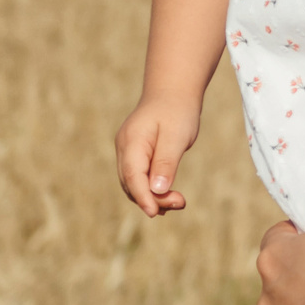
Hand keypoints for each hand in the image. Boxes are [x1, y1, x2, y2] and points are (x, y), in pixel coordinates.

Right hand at [114, 94, 200, 216]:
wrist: (173, 92)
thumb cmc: (177, 111)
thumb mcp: (176, 136)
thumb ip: (166, 162)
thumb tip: (157, 190)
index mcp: (131, 141)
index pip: (132, 176)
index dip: (143, 197)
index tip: (155, 212)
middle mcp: (124, 148)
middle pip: (131, 183)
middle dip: (152, 199)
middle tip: (181, 202)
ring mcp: (127, 151)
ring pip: (133, 183)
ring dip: (153, 196)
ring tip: (178, 202)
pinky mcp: (135, 154)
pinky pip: (138, 177)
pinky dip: (150, 189)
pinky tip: (167, 196)